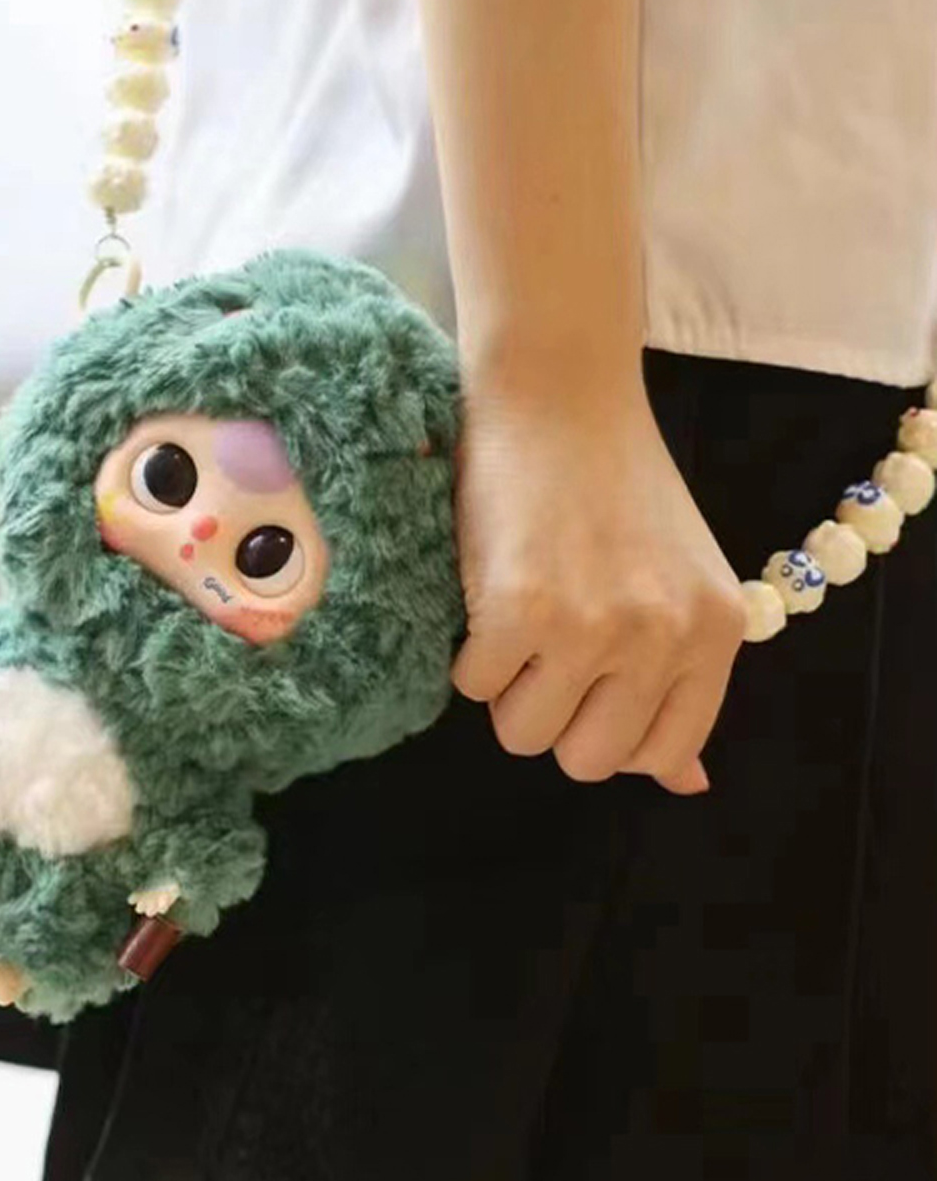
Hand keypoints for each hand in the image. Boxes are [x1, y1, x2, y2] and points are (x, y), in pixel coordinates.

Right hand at [450, 364, 746, 793]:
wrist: (556, 394)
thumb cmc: (613, 482)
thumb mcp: (679, 581)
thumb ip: (684, 680)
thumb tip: (689, 786)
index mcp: (716, 633)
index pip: (662, 753)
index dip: (610, 727)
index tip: (588, 680)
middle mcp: (663, 637)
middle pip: (588, 761)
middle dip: (553, 718)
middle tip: (541, 652)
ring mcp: (592, 626)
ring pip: (524, 733)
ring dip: (504, 690)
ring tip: (511, 624)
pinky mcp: (519, 610)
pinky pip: (472, 687)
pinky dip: (465, 654)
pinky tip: (483, 597)